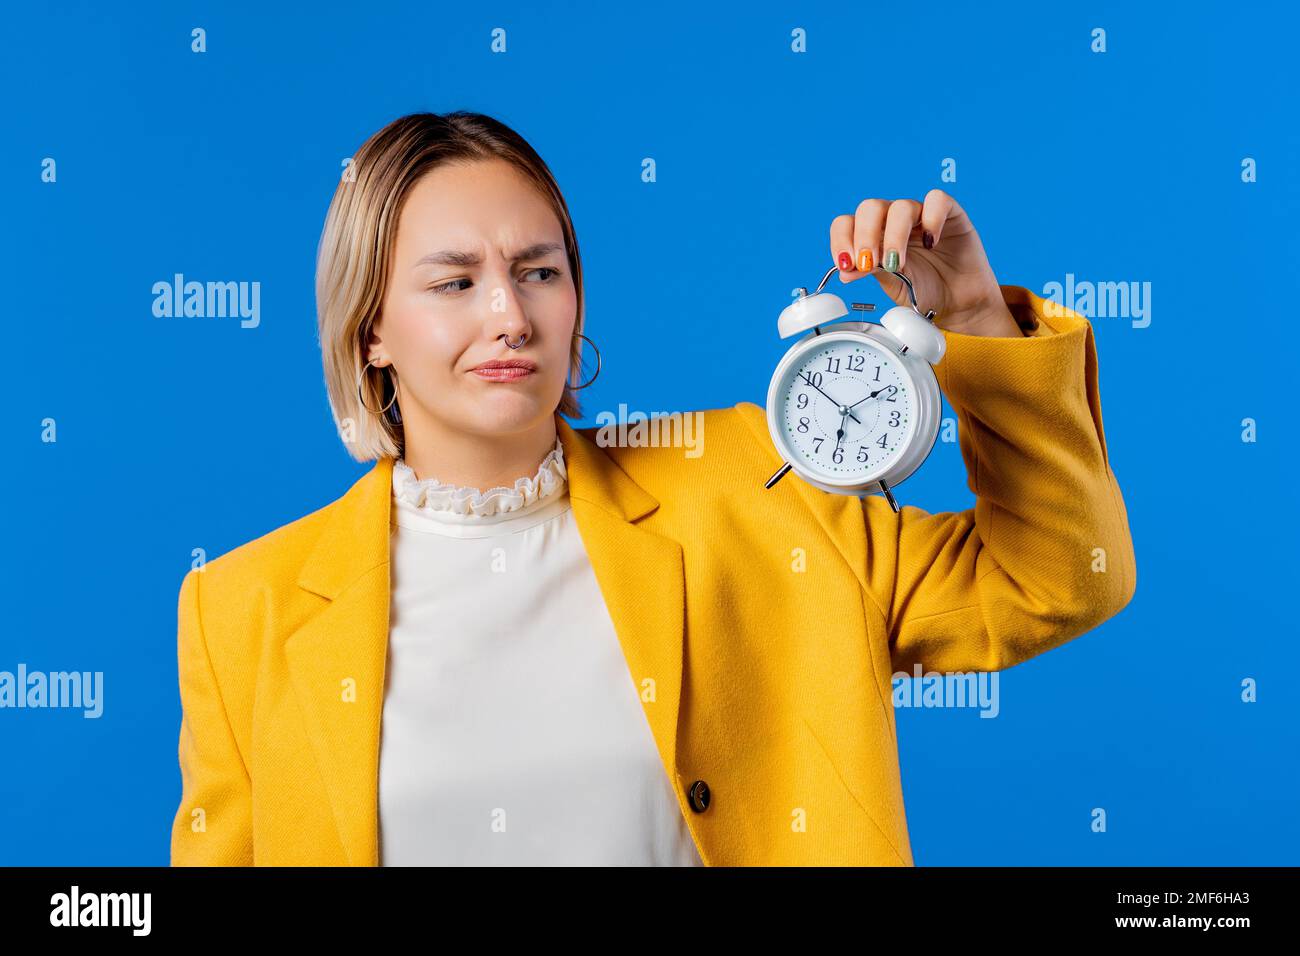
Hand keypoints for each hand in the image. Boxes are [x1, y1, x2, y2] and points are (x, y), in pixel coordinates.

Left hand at [829, 189, 1022, 336]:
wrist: (958, 304)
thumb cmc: (924, 292)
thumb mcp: (891, 285)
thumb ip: (870, 272)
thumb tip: (845, 269)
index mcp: (873, 236)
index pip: (847, 223)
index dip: (841, 239)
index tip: (845, 264)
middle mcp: (893, 221)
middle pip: (869, 208)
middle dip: (864, 236)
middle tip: (868, 264)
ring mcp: (920, 215)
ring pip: (900, 206)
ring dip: (893, 236)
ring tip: (896, 263)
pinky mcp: (950, 213)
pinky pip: (937, 200)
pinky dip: (932, 219)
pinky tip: (931, 243)